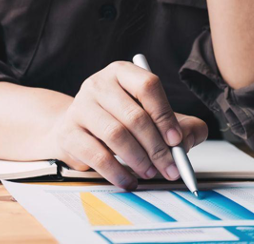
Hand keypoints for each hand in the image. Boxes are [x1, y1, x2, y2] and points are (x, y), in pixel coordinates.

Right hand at [48, 62, 208, 190]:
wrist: (77, 130)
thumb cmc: (121, 121)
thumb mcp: (154, 118)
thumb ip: (182, 126)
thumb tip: (185, 141)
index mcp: (122, 72)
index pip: (147, 86)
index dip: (165, 115)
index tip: (176, 140)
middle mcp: (98, 84)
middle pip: (134, 115)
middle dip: (157, 147)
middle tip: (170, 168)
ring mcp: (80, 106)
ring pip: (116, 135)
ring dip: (139, 160)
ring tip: (150, 173)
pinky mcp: (69, 132)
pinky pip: (97, 155)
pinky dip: (118, 173)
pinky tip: (129, 181)